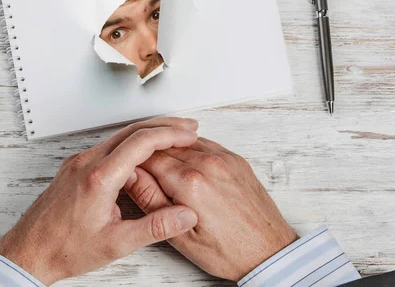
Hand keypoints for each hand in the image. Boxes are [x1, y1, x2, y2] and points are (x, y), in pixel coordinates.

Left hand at [0, 118, 199, 285]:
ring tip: (171, 140)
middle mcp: (86, 162)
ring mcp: (78, 162)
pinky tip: (141, 156)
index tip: (189, 135)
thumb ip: (154, 227)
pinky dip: (130, 145)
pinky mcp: (74, 168)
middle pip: (131, 130)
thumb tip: (185, 215)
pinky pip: (107, 147)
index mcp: (99, 177)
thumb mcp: (116, 244)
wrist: (28, 252)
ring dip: (147, 134)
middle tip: (188, 128)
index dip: (170, 134)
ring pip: (118, 137)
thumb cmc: (64, 248)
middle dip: (163, 126)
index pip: (141, 142)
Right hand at [124, 137, 296, 280]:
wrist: (267, 252)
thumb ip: (151, 200)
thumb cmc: (227, 251)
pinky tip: (184, 164)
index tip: (127, 169)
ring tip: (162, 168)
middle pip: (165, 147)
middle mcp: (208, 165)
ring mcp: (224, 160)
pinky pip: (204, 144)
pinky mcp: (235, 160)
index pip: (149, 157)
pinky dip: (190, 149)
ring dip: (169, 149)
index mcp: (190, 183)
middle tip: (141, 169)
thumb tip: (131, 176)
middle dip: (149, 154)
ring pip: (184, 142)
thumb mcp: (179, 236)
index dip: (134, 162)